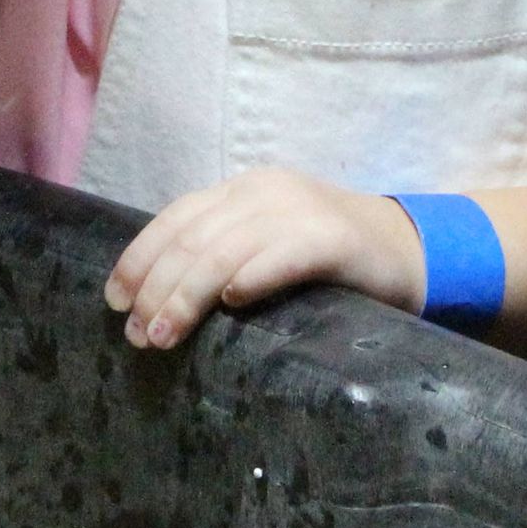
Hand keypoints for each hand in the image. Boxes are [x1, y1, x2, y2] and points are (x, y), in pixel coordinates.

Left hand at [103, 169, 423, 350]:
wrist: (412, 250)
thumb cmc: (329, 262)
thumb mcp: (266, 246)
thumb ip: (222, 256)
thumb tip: (154, 302)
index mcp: (242, 191)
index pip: (176, 218)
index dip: (139, 258)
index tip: (114, 300)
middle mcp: (264, 191)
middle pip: (192, 238)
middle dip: (156, 288)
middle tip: (136, 335)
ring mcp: (300, 210)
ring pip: (223, 250)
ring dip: (186, 296)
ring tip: (163, 337)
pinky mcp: (334, 237)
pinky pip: (282, 255)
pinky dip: (251, 278)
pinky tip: (230, 305)